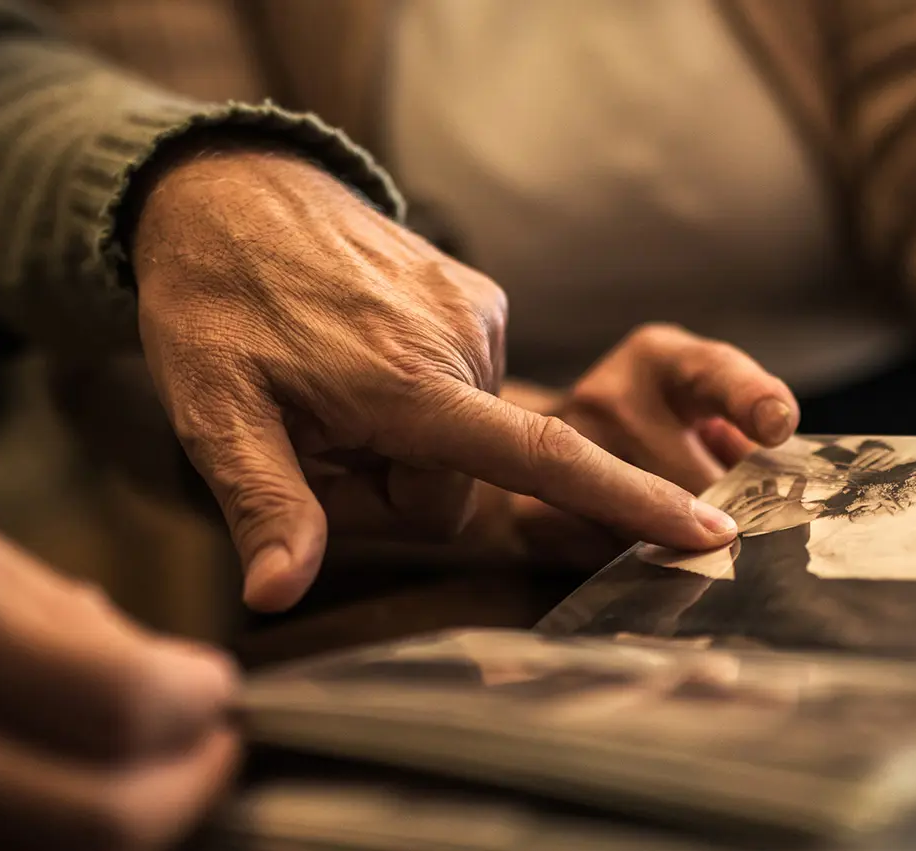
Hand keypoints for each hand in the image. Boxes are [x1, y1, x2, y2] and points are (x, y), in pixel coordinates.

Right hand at [0, 466, 239, 850]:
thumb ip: (39, 598)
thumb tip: (141, 661)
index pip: (124, 704)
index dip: (200, 705)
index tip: (215, 688)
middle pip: (105, 826)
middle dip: (190, 795)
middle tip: (208, 756)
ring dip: (122, 839)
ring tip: (140, 786)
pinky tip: (31, 810)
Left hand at [131, 151, 736, 611]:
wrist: (226, 191)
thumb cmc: (212, 303)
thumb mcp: (216, 415)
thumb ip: (266, 505)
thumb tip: (280, 593)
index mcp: (410, 382)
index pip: (543, 457)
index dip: (626, 501)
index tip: (702, 529)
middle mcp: (460, 343)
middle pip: (461, 481)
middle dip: (390, 487)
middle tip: (307, 444)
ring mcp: (472, 311)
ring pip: (463, 437)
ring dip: (400, 441)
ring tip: (322, 393)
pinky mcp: (471, 293)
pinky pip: (461, 386)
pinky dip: (414, 397)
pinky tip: (351, 363)